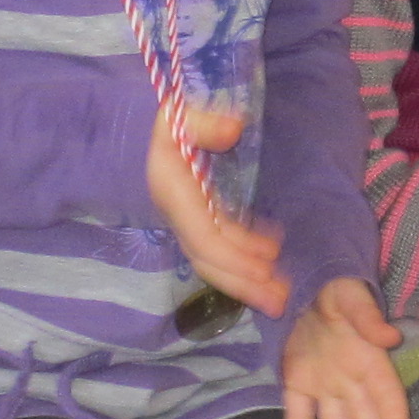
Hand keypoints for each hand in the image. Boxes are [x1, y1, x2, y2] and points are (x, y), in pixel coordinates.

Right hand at [149, 103, 291, 317]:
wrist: (138, 129)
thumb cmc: (165, 121)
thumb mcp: (178, 114)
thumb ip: (204, 122)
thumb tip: (233, 130)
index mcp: (176, 196)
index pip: (204, 240)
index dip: (234, 259)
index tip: (266, 270)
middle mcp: (180, 216)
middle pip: (211, 262)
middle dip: (244, 285)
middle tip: (281, 303)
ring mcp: (189, 219)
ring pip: (217, 259)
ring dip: (248, 277)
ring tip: (281, 291)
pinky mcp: (199, 216)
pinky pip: (222, 243)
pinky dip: (246, 253)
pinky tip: (272, 253)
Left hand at [282, 278, 414, 418]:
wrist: (306, 282)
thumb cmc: (339, 289)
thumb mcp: (352, 295)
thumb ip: (368, 316)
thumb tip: (390, 336)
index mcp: (370, 360)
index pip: (387, 398)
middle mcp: (351, 380)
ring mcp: (325, 385)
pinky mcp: (297, 383)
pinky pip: (298, 414)